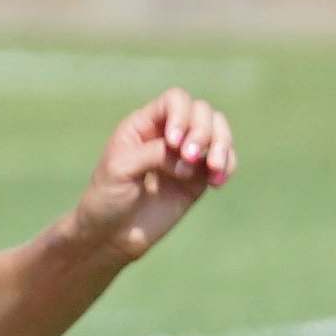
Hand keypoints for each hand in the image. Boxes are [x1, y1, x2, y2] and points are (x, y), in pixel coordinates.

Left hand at [71, 88, 236, 257]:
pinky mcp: (199, 178)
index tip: (173, 142)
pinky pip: (224, 161)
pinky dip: (228, 165)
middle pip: (202, 111)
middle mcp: (168, 134)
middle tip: (190, 158)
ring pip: (218, 131)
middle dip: (202, 132)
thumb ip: (155, 153)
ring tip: (213, 169)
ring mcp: (186, 155)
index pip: (175, 100)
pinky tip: (217, 182)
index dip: (182, 114)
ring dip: (221, 145)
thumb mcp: (121, 168)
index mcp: (144, 124)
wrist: (112, 235)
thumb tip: (190, 157)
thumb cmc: (107, 197)